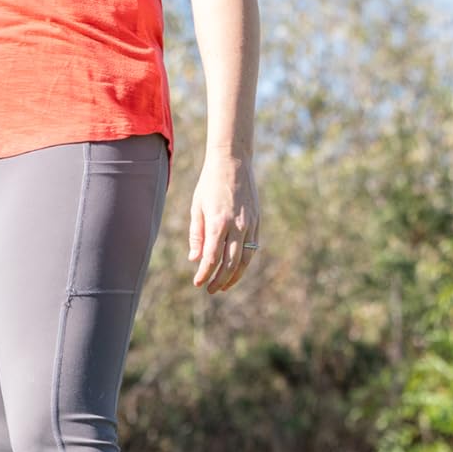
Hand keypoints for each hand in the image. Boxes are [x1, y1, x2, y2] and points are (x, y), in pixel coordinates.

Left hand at [187, 149, 259, 293]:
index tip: (198, 283)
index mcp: (218, 221)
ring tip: (224, 286)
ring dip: (235, 276)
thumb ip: (197, 234)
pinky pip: (252, 248)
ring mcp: (249, 224)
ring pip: (245, 259)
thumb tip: (195, 259)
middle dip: (220, 280)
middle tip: (210, 290)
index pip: (212, 256)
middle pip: (230, 262)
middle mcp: (237, 225)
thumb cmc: (209, 183)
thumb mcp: (197, 206)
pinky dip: (244, 262)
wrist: (233, 162)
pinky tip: (235, 269)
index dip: (205, 273)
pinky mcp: (257, 222)